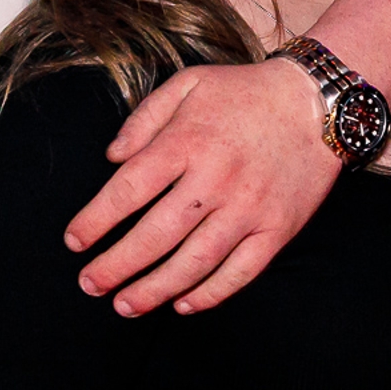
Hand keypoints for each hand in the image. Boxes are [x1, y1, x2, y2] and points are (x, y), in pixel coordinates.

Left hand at [64, 59, 340, 315]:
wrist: (316, 102)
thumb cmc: (244, 92)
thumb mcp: (189, 83)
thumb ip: (145, 117)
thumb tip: (112, 159)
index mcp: (188, 141)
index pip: (129, 189)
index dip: (96, 220)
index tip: (74, 242)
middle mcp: (216, 178)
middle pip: (155, 234)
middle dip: (116, 265)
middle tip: (89, 285)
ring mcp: (249, 208)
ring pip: (194, 261)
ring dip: (155, 289)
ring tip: (125, 305)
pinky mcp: (278, 228)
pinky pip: (240, 271)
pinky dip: (210, 293)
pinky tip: (182, 303)